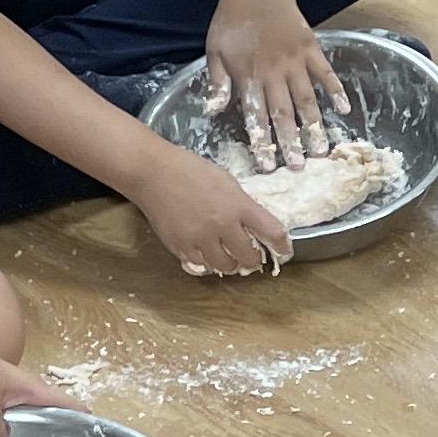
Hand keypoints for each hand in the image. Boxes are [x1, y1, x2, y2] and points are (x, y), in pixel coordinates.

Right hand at [135, 146, 292, 279]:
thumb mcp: (226, 181)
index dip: (282, 246)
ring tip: (228, 257)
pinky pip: (201, 265)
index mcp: (239, 205)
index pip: (272, 232)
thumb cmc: (190, 170)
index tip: (284, 251)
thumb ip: (241, 204)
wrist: (153, 172)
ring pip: (225, 266)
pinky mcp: (181, 246)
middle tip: (251, 258)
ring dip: (230, 264)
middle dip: (253, 260)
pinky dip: (207, 263)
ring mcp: (201, 238)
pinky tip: (206, 254)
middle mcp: (223, 225)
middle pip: (249, 257)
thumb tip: (252, 224)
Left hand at [206, 0, 344, 170]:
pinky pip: (327, 73)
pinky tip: (345, 110)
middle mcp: (275, 73)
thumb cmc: (232, 21)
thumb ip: (217, 82)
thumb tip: (214, 110)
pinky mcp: (311, 49)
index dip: (263, 142)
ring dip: (315, 126)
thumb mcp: (214, 51)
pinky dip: (336, 91)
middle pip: (284, 114)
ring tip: (323, 149)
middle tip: (300, 167)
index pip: (256, 116)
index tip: (268, 166)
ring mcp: (296, 62)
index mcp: (249, 77)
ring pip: (307, 100)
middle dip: (292, 143)